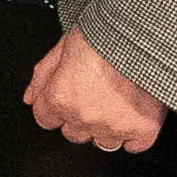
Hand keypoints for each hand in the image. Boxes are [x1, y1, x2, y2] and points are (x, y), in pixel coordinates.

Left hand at [22, 28, 172, 154]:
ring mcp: (114, 125)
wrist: (145, 30)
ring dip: (106, 127)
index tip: (68, 98)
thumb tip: (31, 97)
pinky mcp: (143, 127)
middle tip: (95, 94)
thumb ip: (43, 76)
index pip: (46, 119)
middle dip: (80, 117)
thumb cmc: (105, 32)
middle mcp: (84, 116)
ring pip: (103, 143)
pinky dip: (134, 134)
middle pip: (74, 133)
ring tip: (117, 102)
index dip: (56, 107)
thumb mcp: (63, 46)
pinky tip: (134, 115)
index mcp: (60, 97)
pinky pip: (135, 145)